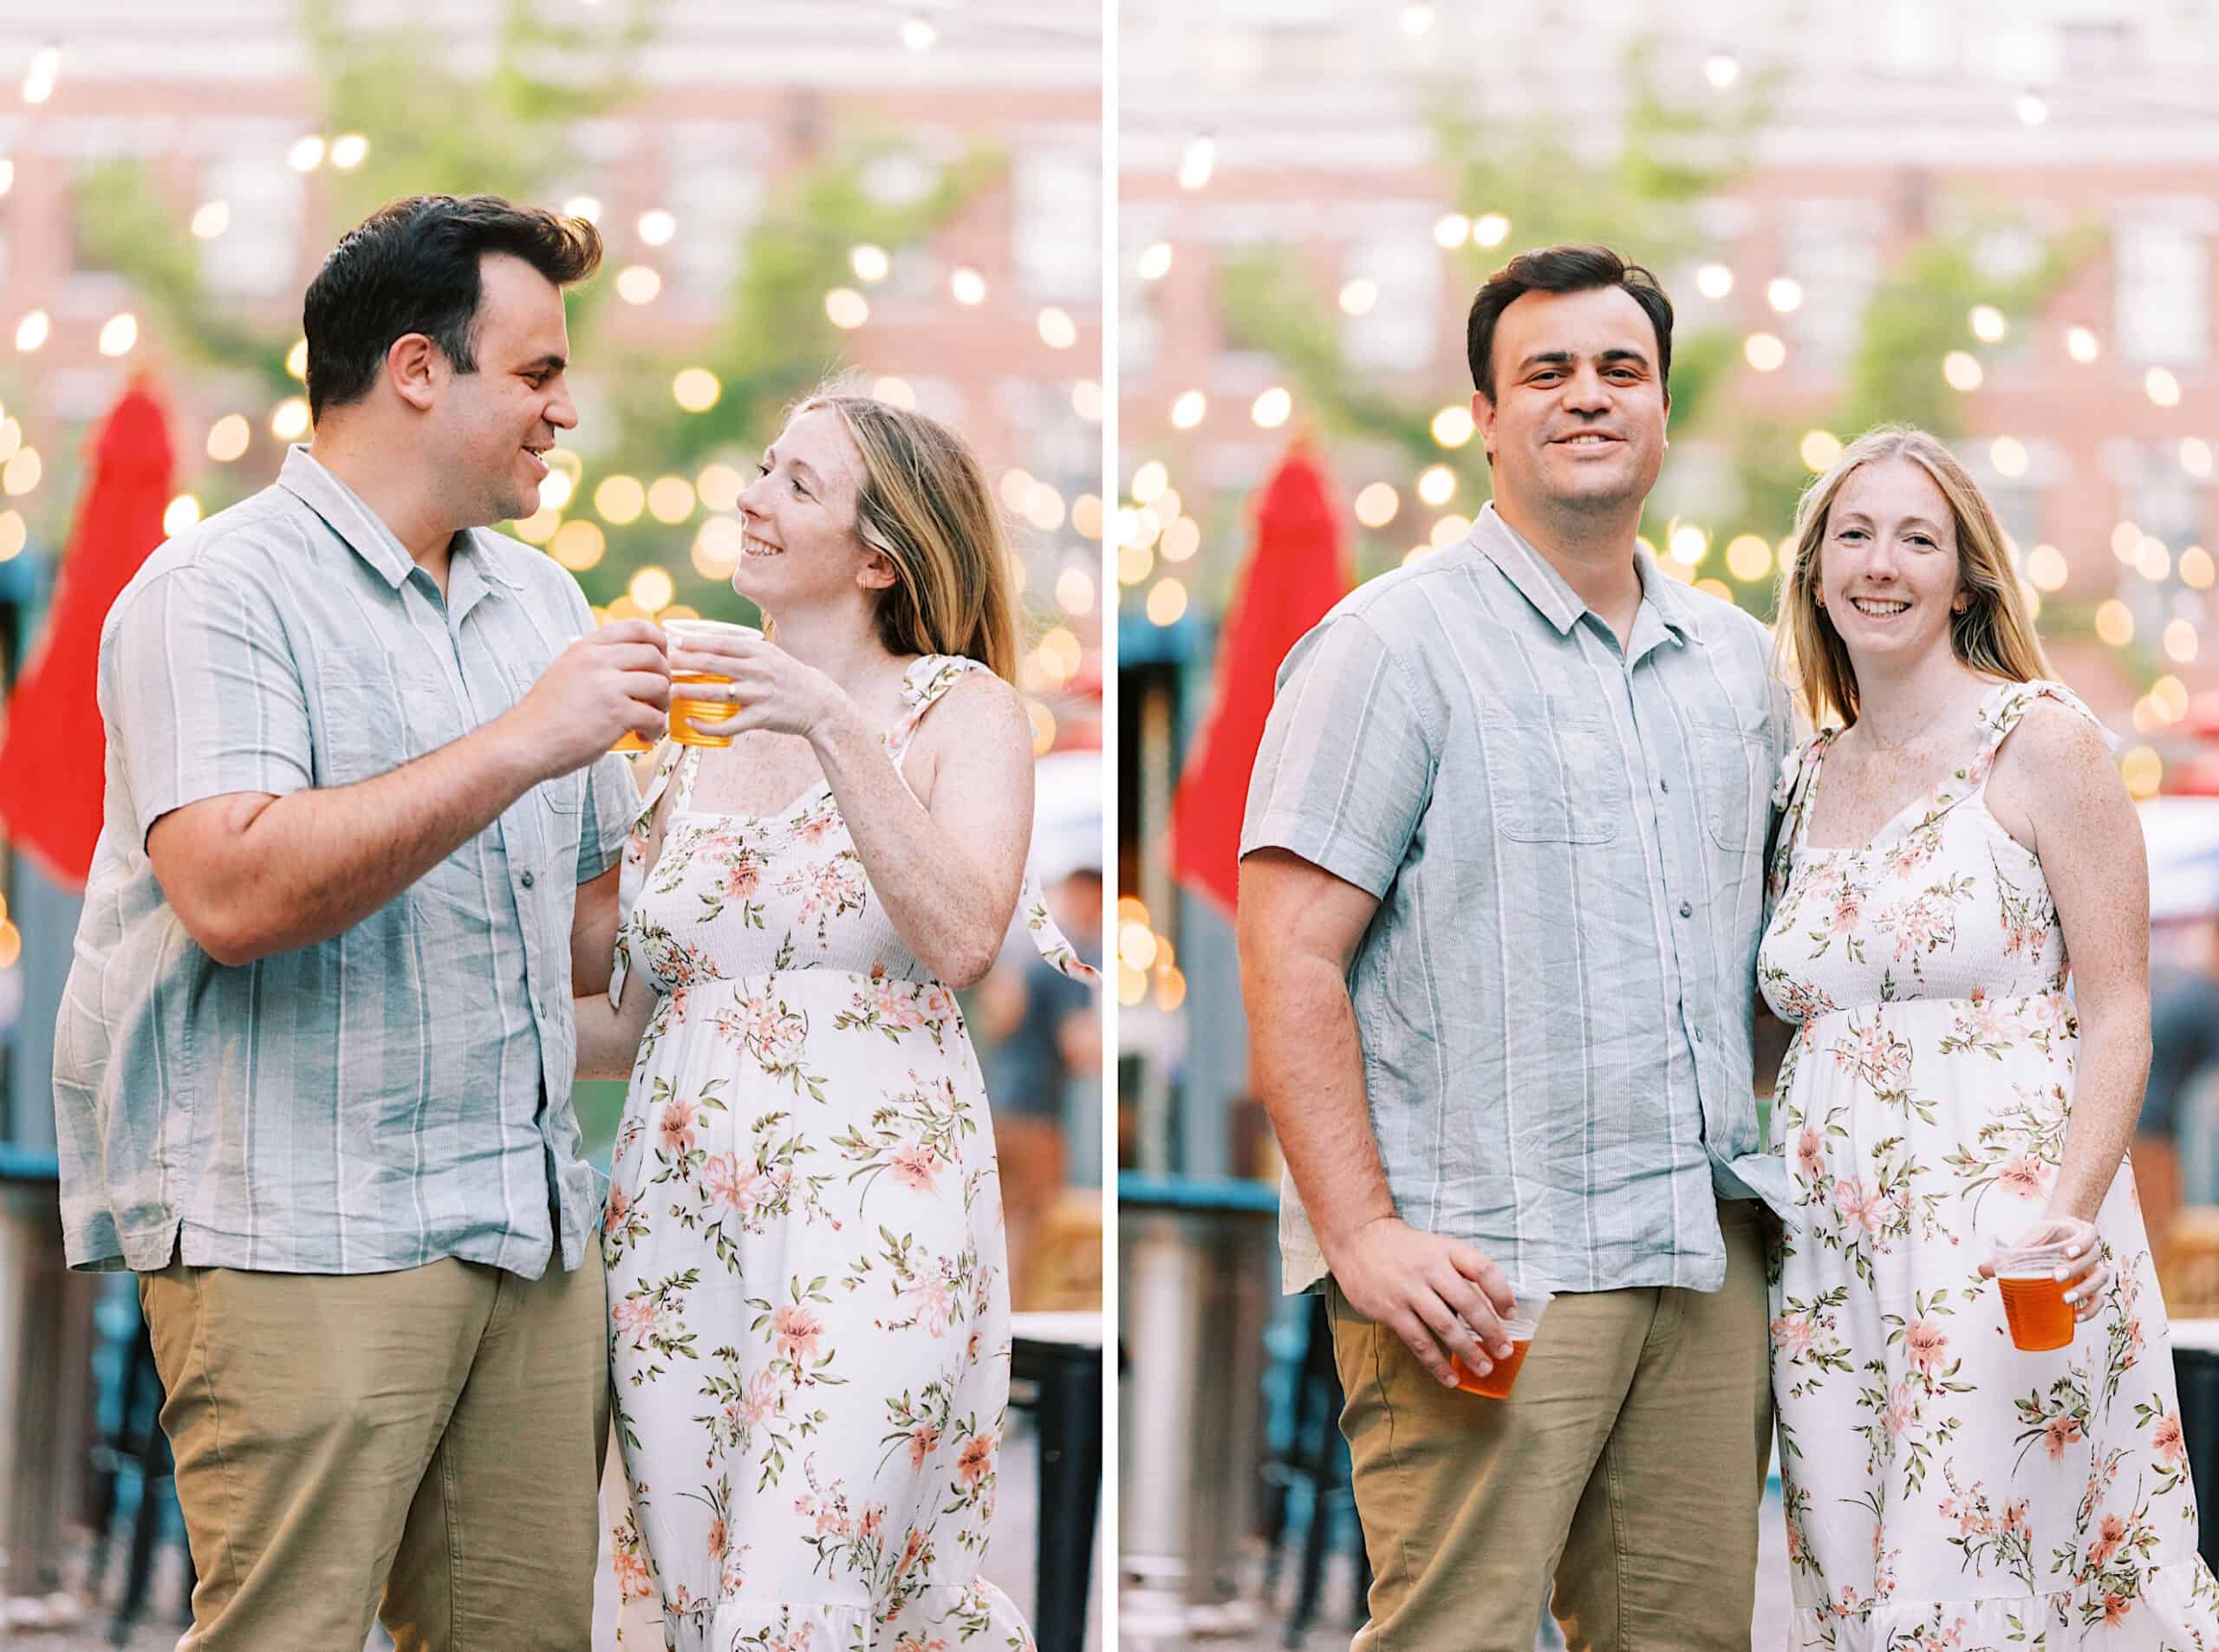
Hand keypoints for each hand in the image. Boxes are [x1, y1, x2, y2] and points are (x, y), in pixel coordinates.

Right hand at [505, 621, 670, 777]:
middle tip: (657, 697)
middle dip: (664, 677)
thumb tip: (630, 663)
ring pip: (660, 684)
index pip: (637, 627)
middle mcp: (597, 660)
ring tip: (651, 718)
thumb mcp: (566, 672)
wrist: (525, 743)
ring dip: (663, 704)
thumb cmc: (545, 715)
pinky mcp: (616, 713)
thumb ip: (594, 663)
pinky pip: (655, 716)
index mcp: (586, 647)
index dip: (659, 641)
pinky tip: (644, 736)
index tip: (662, 657)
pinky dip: (656, 729)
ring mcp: (607, 685)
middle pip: (654, 655)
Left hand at [668, 632, 849, 742]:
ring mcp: (760, 694)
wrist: (820, 704)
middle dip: (684, 662)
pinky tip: (692, 722)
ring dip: (689, 691)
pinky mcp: (762, 718)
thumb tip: (706, 641)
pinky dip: (707, 726)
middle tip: (662, 664)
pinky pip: (728, 725)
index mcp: (760, 651)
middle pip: (713, 663)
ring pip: (716, 692)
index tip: (672, 640)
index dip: (694, 641)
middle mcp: (759, 670)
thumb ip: (743, 650)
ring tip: (669, 691)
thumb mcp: (770, 656)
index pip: (720, 642)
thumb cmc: (788, 678)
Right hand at [1326, 1216, 1516, 1387]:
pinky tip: (1450, 1378)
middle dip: (1490, 1331)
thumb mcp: (1435, 1246)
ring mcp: (1409, 1290)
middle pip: (1468, 1303)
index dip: (1501, 1293)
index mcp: (1446, 1250)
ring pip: (1446, 1326)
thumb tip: (1488, 1309)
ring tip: (1485, 1368)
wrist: (1358, 1241)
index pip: (1482, 1269)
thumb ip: (1458, 1272)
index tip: (1510, 1314)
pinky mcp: (1391, 1311)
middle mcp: (1429, 1268)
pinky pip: (1419, 1342)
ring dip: (1469, 1351)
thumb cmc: (1405, 1249)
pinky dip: (1437, 1363)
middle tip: (1504, 1352)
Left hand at [1979, 1215, 2109, 1320]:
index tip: (2067, 1251)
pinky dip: (2090, 1309)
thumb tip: (1982, 1270)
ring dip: (2085, 1291)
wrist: (2059, 1234)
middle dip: (2076, 1270)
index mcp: (2081, 1235)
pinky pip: (2099, 1299)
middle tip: (2056, 1276)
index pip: (2089, 1236)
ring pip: (2099, 1280)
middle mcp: (2093, 1252)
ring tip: (2065, 1300)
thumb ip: (2010, 1253)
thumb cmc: (2045, 1238)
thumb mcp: (2029, 1241)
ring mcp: (2095, 1269)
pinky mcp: (2093, 1285)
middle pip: (2093, 1260)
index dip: (2082, 1244)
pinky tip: (2075, 1318)